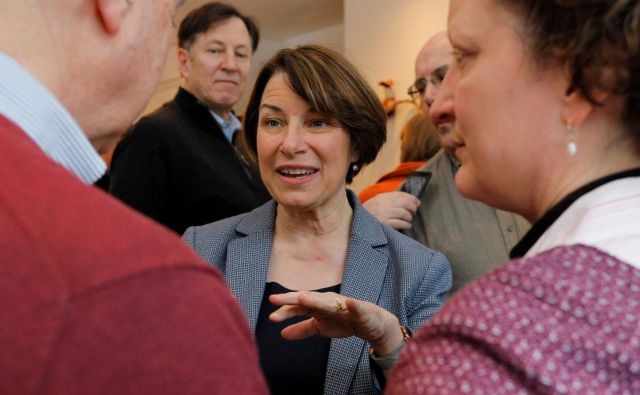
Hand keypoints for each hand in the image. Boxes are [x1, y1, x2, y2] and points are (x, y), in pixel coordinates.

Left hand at [269, 291, 404, 355]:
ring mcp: (343, 304)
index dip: (285, 310)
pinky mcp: (359, 310)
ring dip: (315, 300)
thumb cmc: (343, 321)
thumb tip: (281, 334)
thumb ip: (301, 329)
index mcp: (317, 306)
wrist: (370, 323)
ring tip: (302, 299)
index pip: (298, 307)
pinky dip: (352, 305)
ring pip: (327, 302)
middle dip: (291, 299)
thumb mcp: (320, 327)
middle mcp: (327, 301)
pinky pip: (355, 307)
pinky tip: (349, 302)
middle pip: (307, 300)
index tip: (271, 317)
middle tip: (274, 299)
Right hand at [363, 192, 419, 229]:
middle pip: (406, 203)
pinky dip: (407, 225)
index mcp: (381, 197)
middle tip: (413, 212)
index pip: (401, 194)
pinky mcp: (385, 224)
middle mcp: (384, 204)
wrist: (355, 224)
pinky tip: (407, 226)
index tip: (417, 202)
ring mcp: (384, 214)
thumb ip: (388, 200)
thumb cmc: (367, 214)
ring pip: (405, 213)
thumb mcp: (375, 202)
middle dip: (413, 208)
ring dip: (409, 217)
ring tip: (408, 220)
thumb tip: (408, 200)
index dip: (412, 198)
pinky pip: (401, 223)